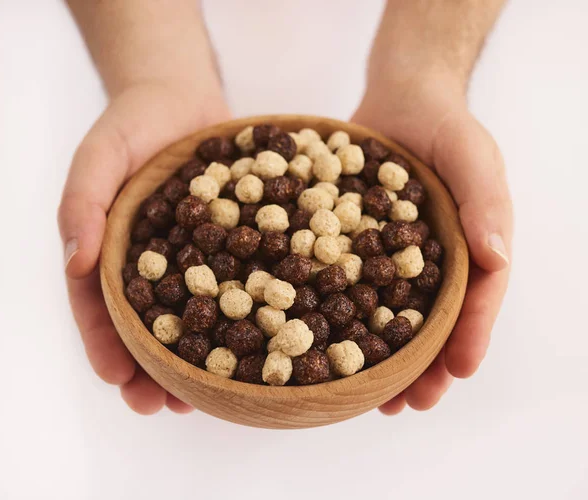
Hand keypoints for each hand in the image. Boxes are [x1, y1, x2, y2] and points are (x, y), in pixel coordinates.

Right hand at [58, 81, 230, 414]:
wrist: (182, 94)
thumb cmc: (132, 122)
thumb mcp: (99, 155)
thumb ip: (82, 203)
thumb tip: (74, 262)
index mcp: (111, 252)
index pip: (101, 308)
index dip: (106, 346)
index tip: (118, 381)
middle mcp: (152, 263)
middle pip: (148, 326)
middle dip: (151, 371)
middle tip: (161, 409)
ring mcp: (194, 257)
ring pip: (194, 316)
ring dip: (196, 359)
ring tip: (204, 398)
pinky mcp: (230, 243)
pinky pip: (236, 282)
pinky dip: (243, 315)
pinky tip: (257, 342)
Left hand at [352, 74, 512, 413]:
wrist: (400, 93)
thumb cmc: (445, 121)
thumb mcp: (472, 154)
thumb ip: (485, 201)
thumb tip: (497, 257)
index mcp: (469, 245)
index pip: (477, 297)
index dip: (469, 336)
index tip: (457, 373)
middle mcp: (431, 259)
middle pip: (431, 320)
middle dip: (423, 366)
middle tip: (409, 407)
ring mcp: (391, 254)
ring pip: (387, 313)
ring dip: (381, 356)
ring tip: (369, 398)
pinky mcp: (355, 241)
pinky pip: (347, 281)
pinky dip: (337, 312)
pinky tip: (318, 339)